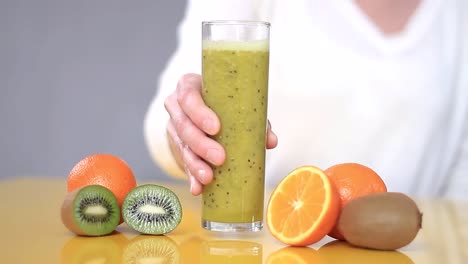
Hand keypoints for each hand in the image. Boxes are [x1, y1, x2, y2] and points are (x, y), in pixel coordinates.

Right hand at [164, 73, 277, 194]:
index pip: (188, 96)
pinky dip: (191, 176)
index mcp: (189, 87)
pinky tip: (198, 188)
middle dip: (201, 144)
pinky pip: (183, 163)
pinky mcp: (177, 146)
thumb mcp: (236, 104)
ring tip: (209, 177)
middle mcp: (177, 107)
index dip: (199, 113)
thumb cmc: (224, 102)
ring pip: (182, 147)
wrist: (202, 109)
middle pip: (184, 126)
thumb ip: (253, 119)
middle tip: (220, 158)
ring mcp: (174, 127)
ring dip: (195, 164)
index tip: (216, 128)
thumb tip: (270, 141)